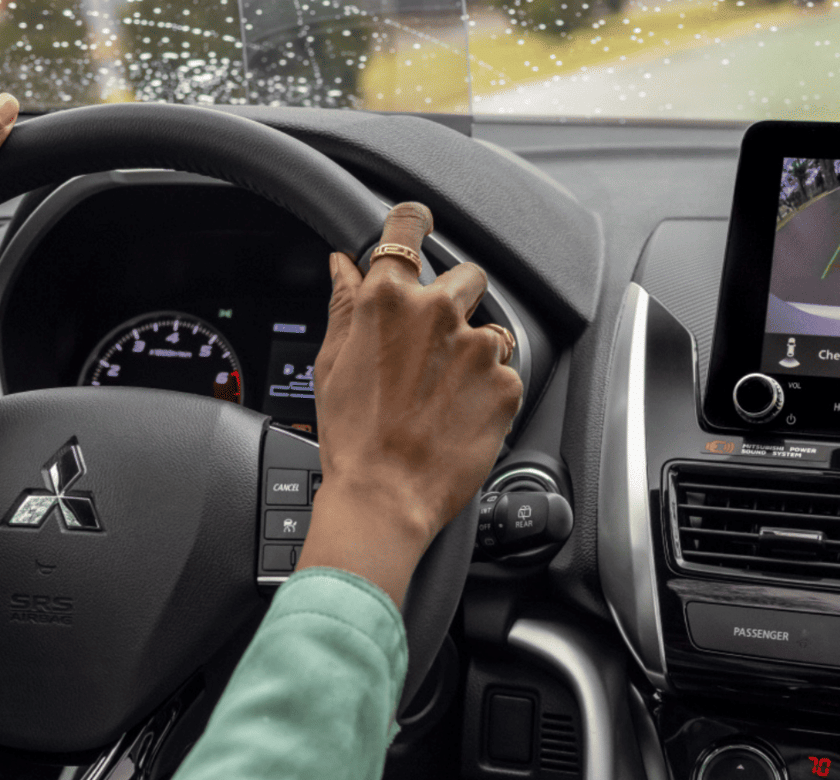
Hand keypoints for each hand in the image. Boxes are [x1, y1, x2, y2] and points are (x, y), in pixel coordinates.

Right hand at [295, 203, 523, 608]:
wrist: (386, 497)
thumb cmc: (352, 438)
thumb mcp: (332, 364)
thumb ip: (345, 305)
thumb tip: (342, 265)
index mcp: (388, 300)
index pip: (407, 229)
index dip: (414, 222)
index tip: (420, 223)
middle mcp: (437, 313)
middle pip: (466, 274)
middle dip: (455, 298)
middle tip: (434, 344)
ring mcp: (477, 347)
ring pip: (490, 328)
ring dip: (474, 350)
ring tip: (444, 394)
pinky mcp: (507, 382)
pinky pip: (505, 371)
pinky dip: (488, 390)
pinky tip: (459, 416)